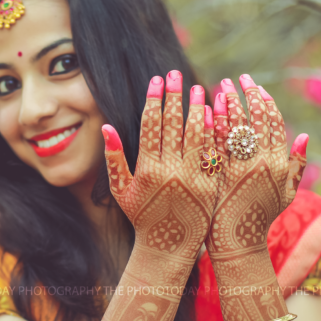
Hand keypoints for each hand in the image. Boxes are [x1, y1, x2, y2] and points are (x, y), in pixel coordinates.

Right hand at [102, 71, 218, 263]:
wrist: (170, 245)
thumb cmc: (142, 215)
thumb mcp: (122, 189)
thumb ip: (114, 158)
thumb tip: (106, 127)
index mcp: (148, 170)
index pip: (151, 125)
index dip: (154, 100)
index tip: (157, 80)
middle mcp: (171, 171)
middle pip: (174, 124)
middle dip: (175, 96)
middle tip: (175, 74)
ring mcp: (193, 178)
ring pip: (196, 134)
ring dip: (197, 108)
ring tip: (198, 88)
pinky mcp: (211, 184)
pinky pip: (213, 151)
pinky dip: (214, 131)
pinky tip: (214, 113)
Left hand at [207, 75, 307, 257]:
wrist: (237, 243)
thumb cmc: (261, 217)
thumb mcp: (286, 193)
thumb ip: (296, 164)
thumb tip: (304, 134)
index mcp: (279, 164)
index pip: (274, 123)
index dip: (265, 102)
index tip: (256, 86)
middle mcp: (261, 163)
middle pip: (255, 119)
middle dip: (246, 95)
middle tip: (237, 78)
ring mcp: (238, 168)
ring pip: (235, 127)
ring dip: (228, 103)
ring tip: (220, 86)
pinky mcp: (218, 174)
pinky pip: (216, 142)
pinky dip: (213, 123)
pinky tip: (206, 108)